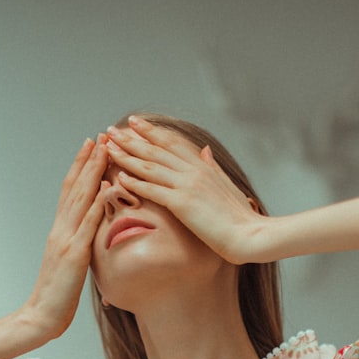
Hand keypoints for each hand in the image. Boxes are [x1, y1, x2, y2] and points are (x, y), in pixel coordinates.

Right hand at [23, 136, 108, 336]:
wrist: (41, 316)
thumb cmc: (58, 296)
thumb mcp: (72, 264)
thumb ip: (79, 245)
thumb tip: (91, 234)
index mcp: (61, 230)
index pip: (71, 191)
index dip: (81, 166)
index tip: (94, 145)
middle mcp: (61, 229)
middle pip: (75, 186)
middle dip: (89, 159)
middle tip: (102, 135)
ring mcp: (66, 240)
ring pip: (80, 198)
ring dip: (93, 172)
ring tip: (105, 149)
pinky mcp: (73, 255)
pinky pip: (87, 225)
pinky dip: (97, 204)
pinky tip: (107, 188)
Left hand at [104, 116, 270, 264]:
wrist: (250, 235)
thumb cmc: (240, 217)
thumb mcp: (227, 185)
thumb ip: (212, 166)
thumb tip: (205, 150)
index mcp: (203, 166)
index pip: (172, 143)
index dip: (152, 132)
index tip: (135, 123)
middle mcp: (194, 171)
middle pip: (156, 150)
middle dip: (131, 139)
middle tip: (111, 130)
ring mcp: (188, 186)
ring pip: (150, 166)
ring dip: (127, 156)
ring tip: (108, 148)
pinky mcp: (183, 204)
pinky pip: (153, 189)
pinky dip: (135, 182)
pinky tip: (119, 177)